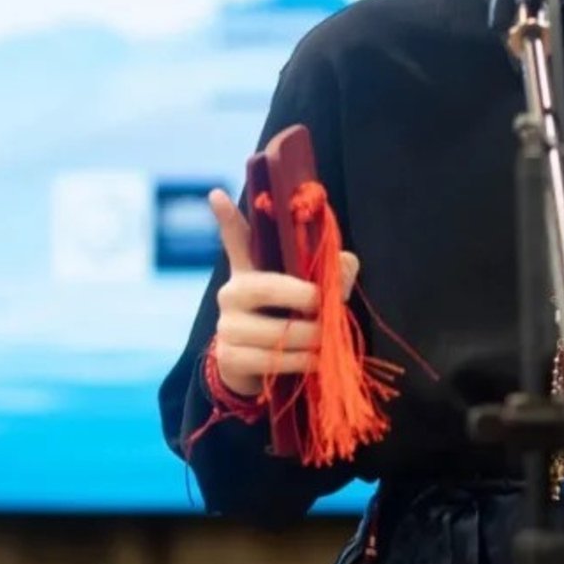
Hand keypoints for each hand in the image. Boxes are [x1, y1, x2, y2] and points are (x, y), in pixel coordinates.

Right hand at [209, 188, 359, 397]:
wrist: (260, 370)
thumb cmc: (290, 322)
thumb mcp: (312, 295)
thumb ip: (332, 274)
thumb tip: (346, 260)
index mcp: (251, 269)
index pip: (237, 238)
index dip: (227, 217)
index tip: (216, 193)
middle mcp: (232, 292)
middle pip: (266, 287)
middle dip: (302, 297)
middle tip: (323, 304)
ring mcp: (227, 325)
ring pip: (276, 330)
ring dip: (310, 337)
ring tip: (324, 339)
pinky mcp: (229, 356)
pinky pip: (272, 359)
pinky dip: (301, 361)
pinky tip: (313, 360)